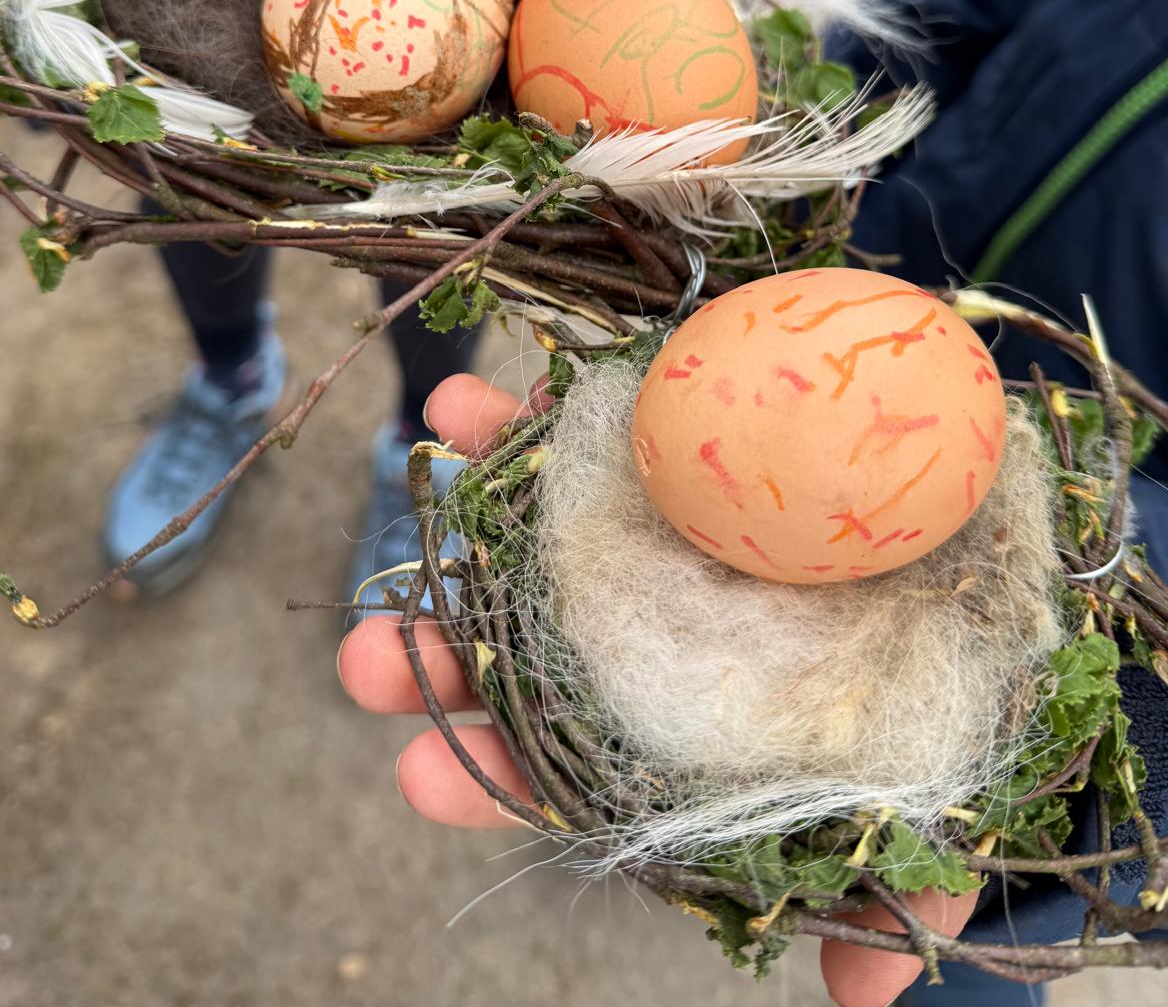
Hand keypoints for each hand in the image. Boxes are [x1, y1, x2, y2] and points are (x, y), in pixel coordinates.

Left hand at [339, 373, 977, 1004]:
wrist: (978, 547)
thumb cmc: (944, 681)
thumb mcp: (930, 793)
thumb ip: (889, 887)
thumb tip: (864, 1005)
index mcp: (668, 726)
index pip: (561, 767)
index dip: (490, 777)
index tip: (418, 776)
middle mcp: (638, 631)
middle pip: (515, 654)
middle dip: (434, 658)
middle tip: (370, 665)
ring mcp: (640, 537)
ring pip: (528, 537)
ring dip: (461, 516)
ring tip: (411, 496)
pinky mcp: (659, 449)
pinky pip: (577, 433)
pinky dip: (515, 420)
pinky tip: (467, 402)